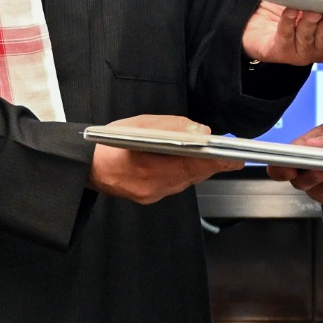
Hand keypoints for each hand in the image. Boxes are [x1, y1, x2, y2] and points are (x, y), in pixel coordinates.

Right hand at [87, 115, 242, 204]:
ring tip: (208, 157)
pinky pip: (173, 186)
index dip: (218, 162)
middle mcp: (154, 186)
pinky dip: (182, 174)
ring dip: (197, 169)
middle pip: (193, 175)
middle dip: (210, 164)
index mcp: (151, 166)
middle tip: (227, 155)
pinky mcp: (148, 198)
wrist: (85, 166)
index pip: (195, 166)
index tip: (236, 158)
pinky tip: (184, 164)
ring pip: (185, 182)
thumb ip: (173, 126)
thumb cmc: (109, 142)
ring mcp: (151, 195)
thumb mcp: (141, 124)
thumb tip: (201, 131)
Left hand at [241, 0, 322, 65]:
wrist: (255, 26)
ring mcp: (298, 53)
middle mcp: (316, 49)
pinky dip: (288, 21)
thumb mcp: (306, 0)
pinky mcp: (279, 51)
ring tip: (313, 9)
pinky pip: (285, 34)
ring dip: (310, 21)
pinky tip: (290, 11)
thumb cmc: (287, 12)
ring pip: (306, 35)